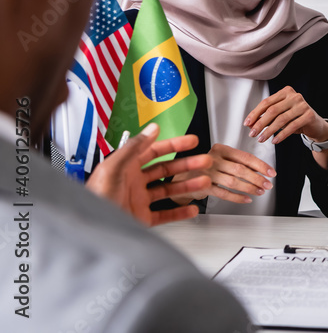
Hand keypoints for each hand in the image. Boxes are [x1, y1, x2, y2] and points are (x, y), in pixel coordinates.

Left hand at [86, 123, 212, 226]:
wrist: (91, 229)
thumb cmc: (95, 197)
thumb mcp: (113, 167)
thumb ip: (133, 147)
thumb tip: (152, 129)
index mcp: (126, 166)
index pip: (155, 151)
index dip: (174, 145)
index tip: (191, 141)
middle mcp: (134, 181)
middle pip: (166, 170)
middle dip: (187, 165)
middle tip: (204, 161)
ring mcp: (139, 200)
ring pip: (169, 190)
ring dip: (188, 186)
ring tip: (204, 182)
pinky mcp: (142, 218)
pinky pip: (165, 214)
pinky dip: (180, 212)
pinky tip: (191, 208)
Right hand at [171, 143, 275, 204]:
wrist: (181, 179)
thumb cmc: (205, 169)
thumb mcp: (220, 160)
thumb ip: (236, 162)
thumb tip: (260, 170)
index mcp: (220, 149)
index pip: (245, 156)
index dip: (260, 165)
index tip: (271, 172)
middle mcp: (212, 159)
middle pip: (241, 169)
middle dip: (257, 178)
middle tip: (268, 184)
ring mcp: (206, 173)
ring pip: (233, 181)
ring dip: (249, 188)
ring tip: (259, 191)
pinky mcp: (201, 186)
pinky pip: (224, 193)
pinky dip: (237, 197)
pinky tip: (246, 199)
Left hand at [244, 85, 327, 145]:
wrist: (315, 125)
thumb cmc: (295, 119)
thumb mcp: (279, 116)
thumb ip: (266, 118)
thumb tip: (250, 124)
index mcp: (285, 92)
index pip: (267, 102)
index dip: (255, 113)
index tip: (247, 123)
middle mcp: (295, 96)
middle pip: (273, 110)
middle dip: (260, 123)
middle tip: (252, 133)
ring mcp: (303, 105)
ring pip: (281, 119)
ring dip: (269, 131)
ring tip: (261, 139)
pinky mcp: (309, 115)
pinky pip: (292, 126)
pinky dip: (281, 135)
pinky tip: (275, 141)